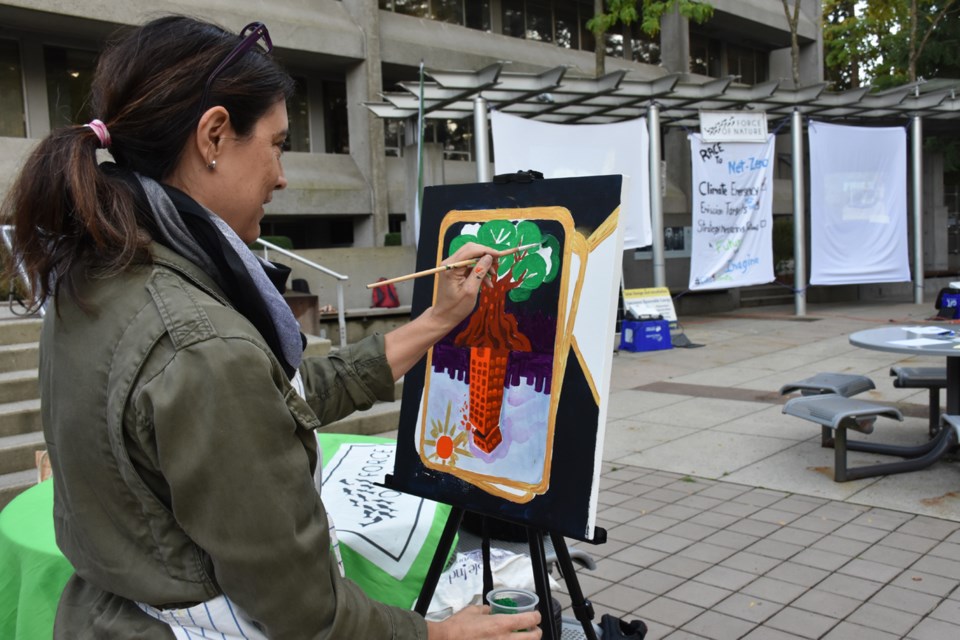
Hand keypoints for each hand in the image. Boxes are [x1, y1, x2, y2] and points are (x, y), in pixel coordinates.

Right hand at [426, 605, 541, 639]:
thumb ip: (485, 609)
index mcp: (501, 624)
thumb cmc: (458, 626)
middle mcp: (505, 639)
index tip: (536, 616)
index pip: (528, 619)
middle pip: (533, 638)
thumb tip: (491, 609)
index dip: (536, 617)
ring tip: (523, 638)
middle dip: (537, 632)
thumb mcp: (473, 610)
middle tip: (534, 630)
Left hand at [430, 242, 496, 330]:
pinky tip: (487, 283)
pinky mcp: (455, 271)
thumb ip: (479, 272)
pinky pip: (470, 266)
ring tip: (493, 277)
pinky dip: (479, 272)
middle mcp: (450, 263)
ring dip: (484, 265)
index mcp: (451, 267)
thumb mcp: (470, 291)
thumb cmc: (456, 307)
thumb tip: (489, 257)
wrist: (444, 316)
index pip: (470, 250)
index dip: (486, 250)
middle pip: (471, 250)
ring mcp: (452, 266)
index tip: (500, 255)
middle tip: (497, 265)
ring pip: (472, 257)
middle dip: (486, 256)